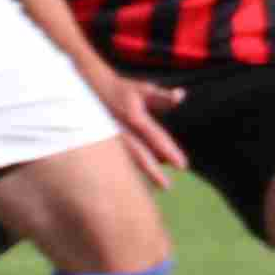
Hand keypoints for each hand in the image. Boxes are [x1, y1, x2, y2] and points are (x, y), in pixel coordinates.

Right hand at [99, 72, 188, 187]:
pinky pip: (122, 158)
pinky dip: (134, 167)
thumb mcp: (144, 89)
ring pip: (130, 159)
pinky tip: (143, 173)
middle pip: (141, 154)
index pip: (156, 137)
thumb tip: (180, 96)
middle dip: (154, 171)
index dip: (169, 151)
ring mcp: (112, 137)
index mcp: (135, 117)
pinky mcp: (106, 142)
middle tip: (166, 186)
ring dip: (145, 171)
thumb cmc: (123, 90)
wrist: (92, 88)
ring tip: (160, 183)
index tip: (182, 166)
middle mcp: (122, 129)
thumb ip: (162, 97)